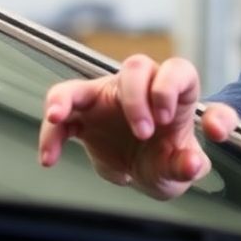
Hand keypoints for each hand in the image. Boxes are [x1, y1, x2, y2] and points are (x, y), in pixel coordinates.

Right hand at [38, 54, 239, 199]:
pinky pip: (59, 115)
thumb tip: (192, 164)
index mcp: (174, 95)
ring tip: (56, 118)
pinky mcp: (82, 115)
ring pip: (83, 84)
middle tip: (142, 133)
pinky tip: (49, 157)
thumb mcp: (181, 167)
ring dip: (66, 99)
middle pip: (135, 68)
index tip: (166, 117)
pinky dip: (50, 134)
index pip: (177, 71)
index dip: (171, 87)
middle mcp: (140, 88)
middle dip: (136, 99)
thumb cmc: (168, 159)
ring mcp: (107, 99)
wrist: (144, 173)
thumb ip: (188, 165)